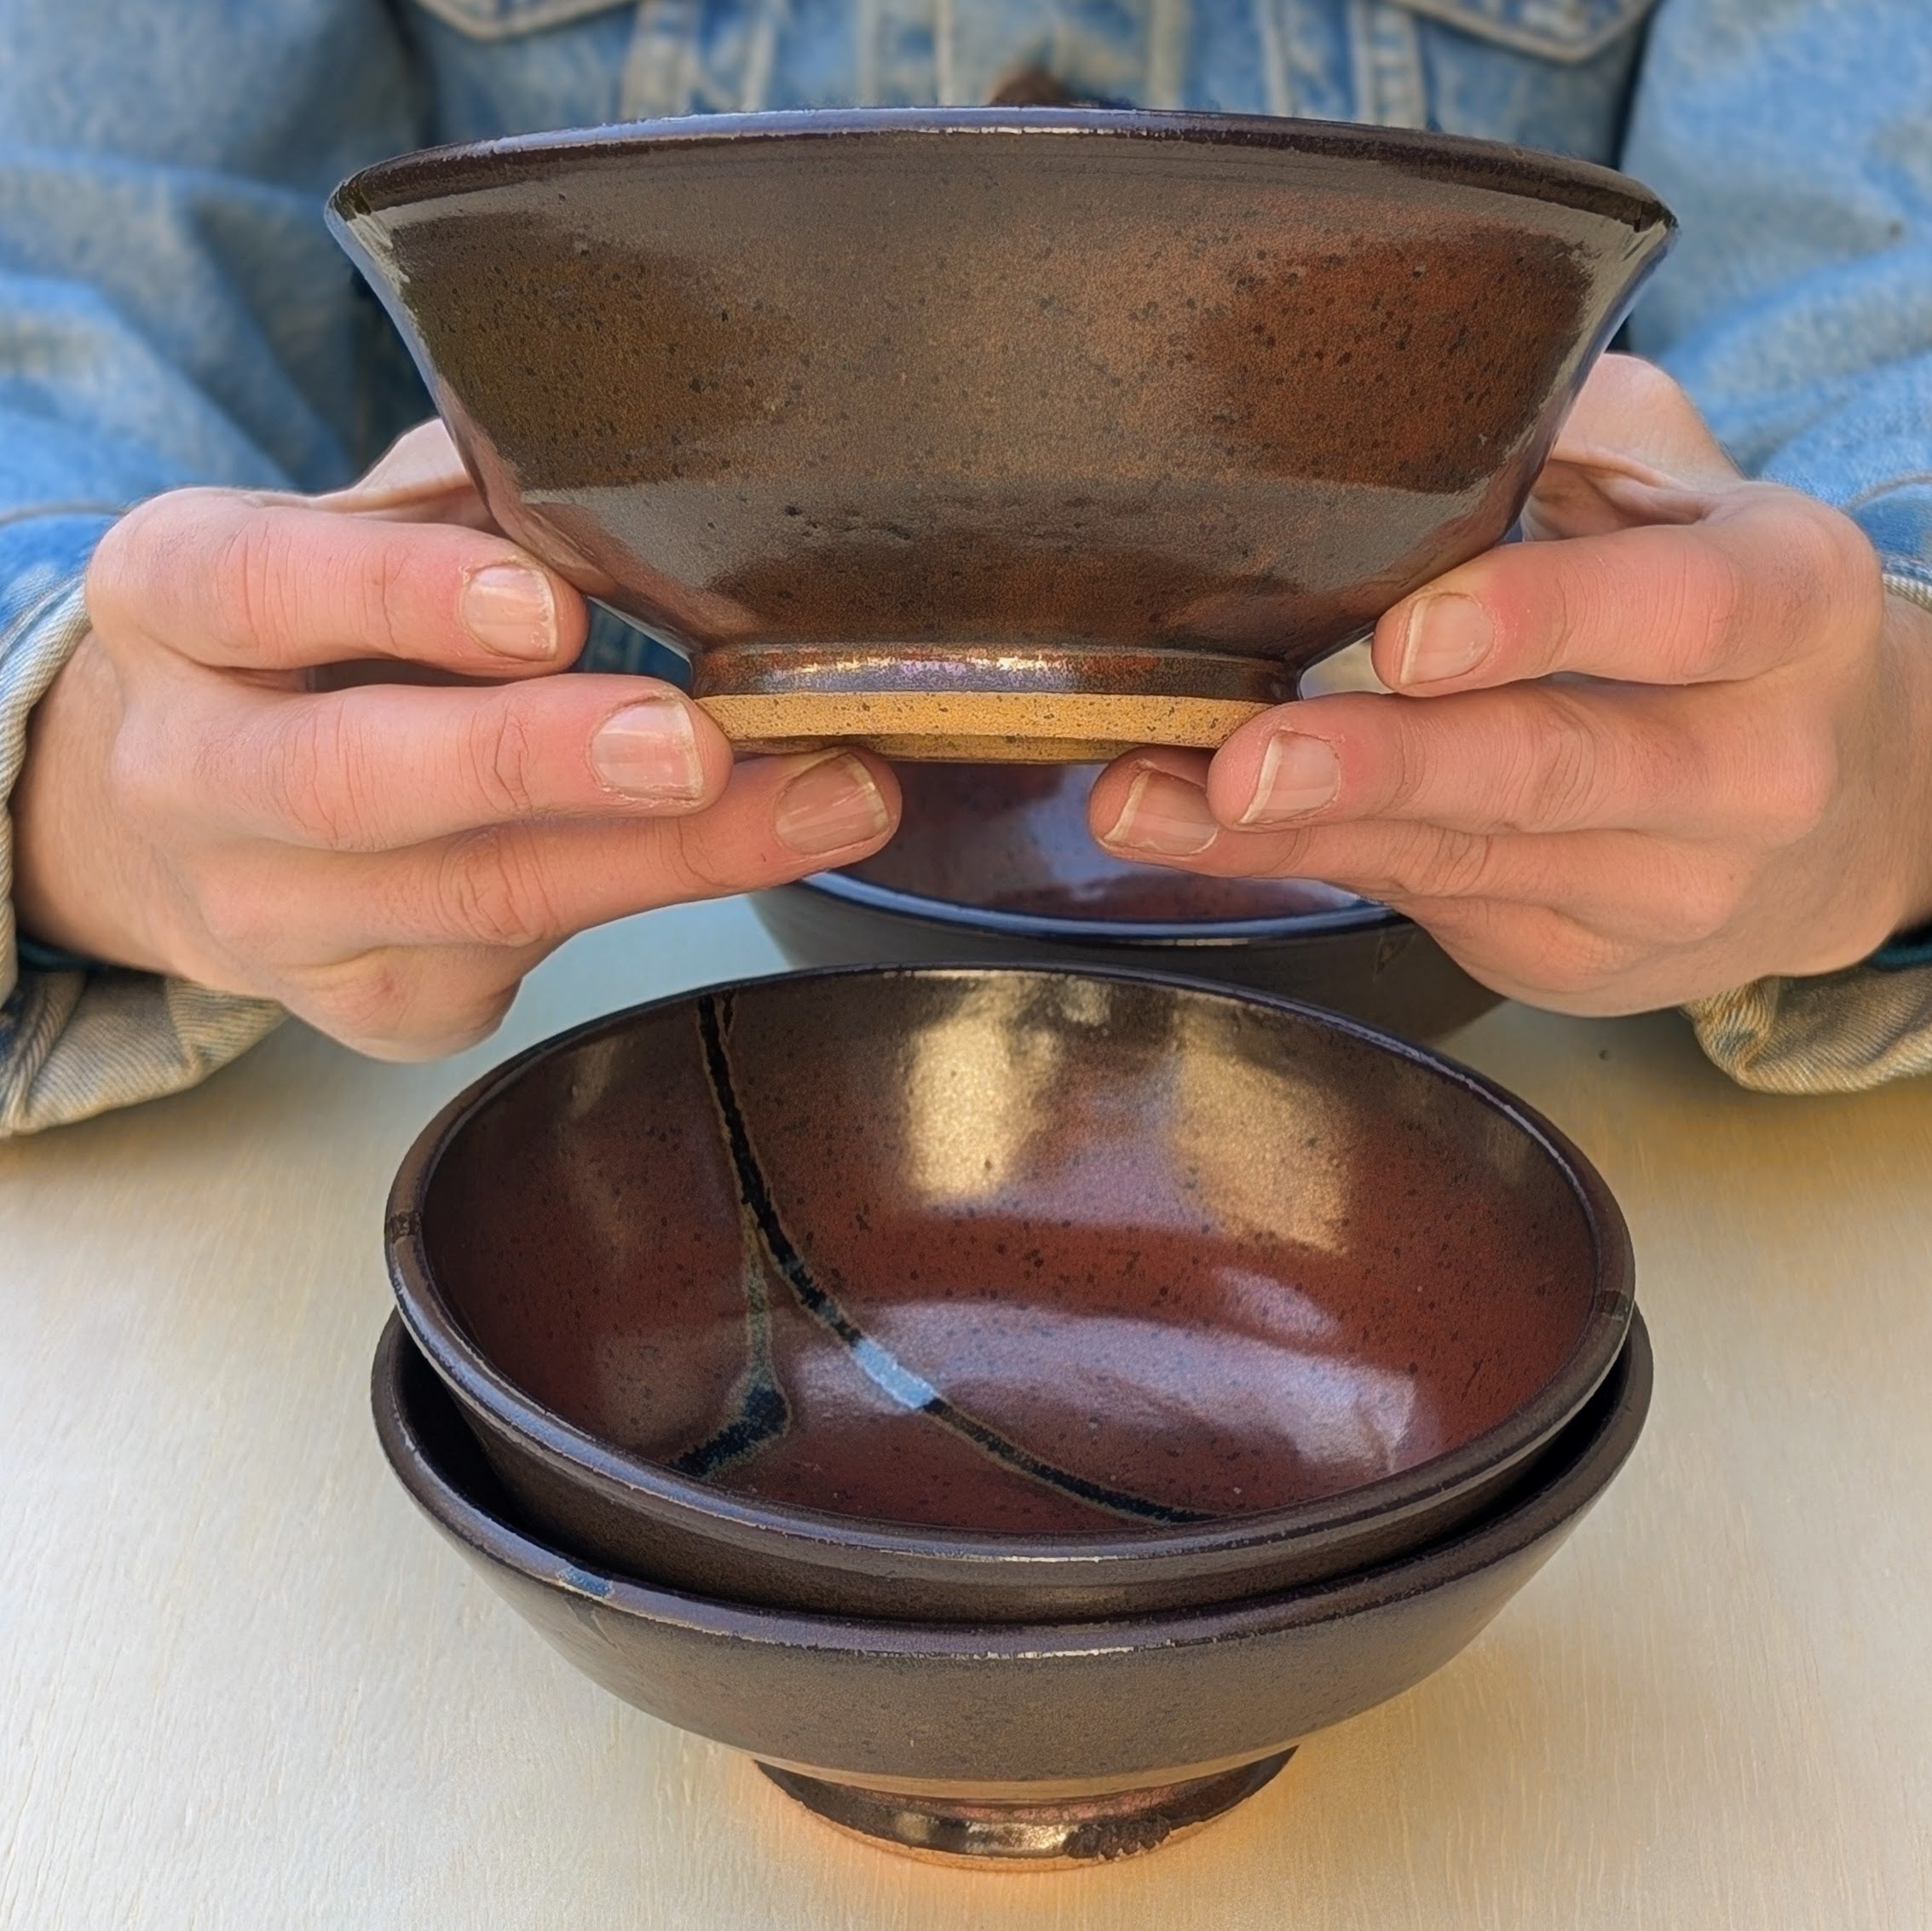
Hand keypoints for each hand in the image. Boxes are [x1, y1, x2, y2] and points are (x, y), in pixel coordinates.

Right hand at [12, 424, 898, 1057]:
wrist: (209, 824)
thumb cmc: (319, 644)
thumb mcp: (347, 537)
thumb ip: (460, 504)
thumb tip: (649, 476)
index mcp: (173, 602)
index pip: (261, 589)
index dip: (402, 597)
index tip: (546, 604)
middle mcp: (189, 774)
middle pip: (351, 781)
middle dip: (539, 760)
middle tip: (697, 742)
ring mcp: (272, 915)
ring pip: (479, 897)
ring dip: (671, 853)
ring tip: (828, 800)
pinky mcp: (371, 1003)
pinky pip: (526, 960)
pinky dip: (661, 899)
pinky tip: (765, 848)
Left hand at [1090, 355, 1931, 1014]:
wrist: (1832, 813)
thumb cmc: (1724, 624)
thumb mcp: (1687, 499)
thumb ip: (1566, 438)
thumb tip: (1376, 397)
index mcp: (1784, 609)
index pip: (1676, 613)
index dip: (1538, 622)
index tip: (1404, 634)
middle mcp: (1746, 767)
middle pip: (1549, 770)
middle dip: (1381, 766)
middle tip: (1242, 759)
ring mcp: (1663, 884)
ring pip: (1460, 858)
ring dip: (1286, 834)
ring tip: (1147, 800)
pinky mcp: (1575, 955)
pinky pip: (1425, 905)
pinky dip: (1300, 866)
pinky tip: (1198, 832)